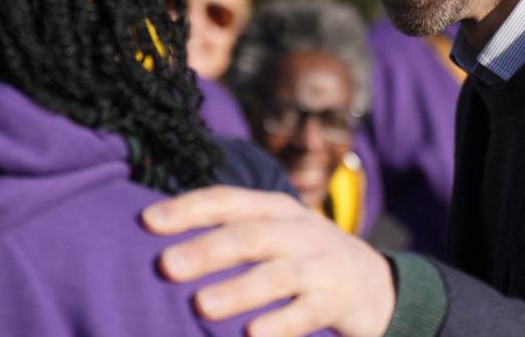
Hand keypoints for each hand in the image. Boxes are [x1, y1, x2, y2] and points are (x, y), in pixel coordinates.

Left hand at [141, 185, 395, 336]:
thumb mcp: (275, 233)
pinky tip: (251, 336)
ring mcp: (322, 265)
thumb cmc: (304, 258)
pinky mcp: (338, 301)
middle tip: (166, 266)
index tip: (148, 222)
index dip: (189, 208)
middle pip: (249, 235)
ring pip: (277, 274)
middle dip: (206, 249)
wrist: (377, 284)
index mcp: (276, 209)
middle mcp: (300, 230)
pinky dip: (279, 325)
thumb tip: (161, 243)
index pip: (229, 201)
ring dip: (238, 290)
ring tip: (202, 306)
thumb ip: (234, 231)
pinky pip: (306, 313)